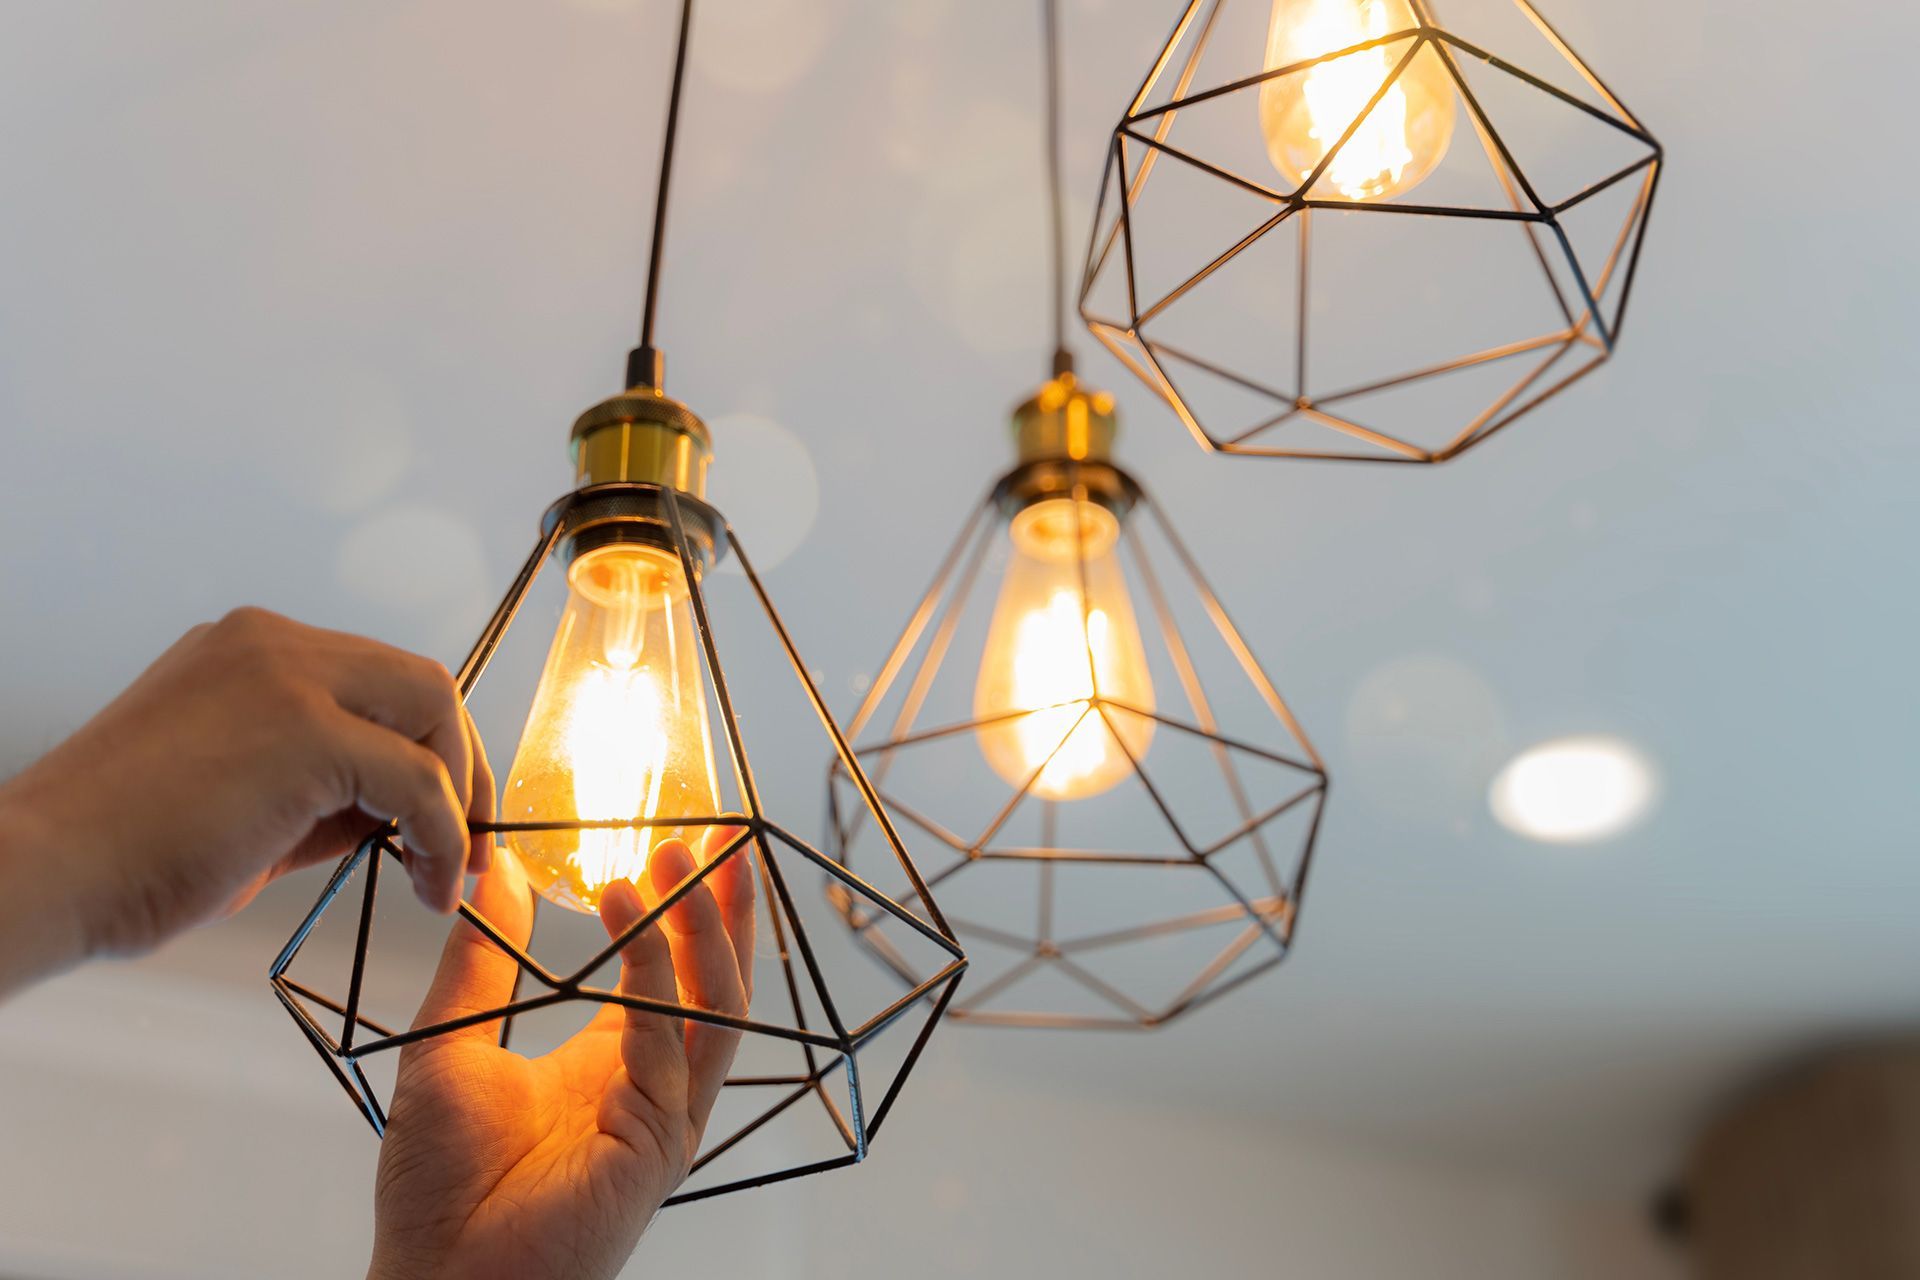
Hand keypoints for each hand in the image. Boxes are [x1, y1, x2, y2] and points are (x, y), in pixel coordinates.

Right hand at [0, 607, 490, 995]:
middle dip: (462, 763)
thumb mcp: (247, 802)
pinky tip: (432, 885)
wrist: (44, 874)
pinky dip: (444, 835)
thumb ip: (327, 792)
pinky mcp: (306, 732)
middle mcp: (271, 644)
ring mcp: (288, 677)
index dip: (426, 746)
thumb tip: (404, 815)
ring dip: (460, 798)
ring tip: (452, 872)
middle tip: (472, 841)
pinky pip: (417, 780)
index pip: (377, 679)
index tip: (445, 813)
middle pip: (420, 682)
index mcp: (250, 651)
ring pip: (433, 713)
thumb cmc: (125, 855)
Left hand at [369, 826, 755, 1279]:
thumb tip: (495, 875)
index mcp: (612, 1064)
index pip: (670, 973)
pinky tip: (630, 918)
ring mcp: (664, 1117)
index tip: (684, 842)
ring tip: (679, 861)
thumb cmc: (438, 1187)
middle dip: (722, 907)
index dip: (683, 909)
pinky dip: (653, 976)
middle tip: (716, 835)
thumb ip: (480, 962)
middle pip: (715, 983)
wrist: (434, 1277)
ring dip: (704, 930)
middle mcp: (652, 1087)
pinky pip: (667, 1045)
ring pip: (714, 1009)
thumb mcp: (448, 1044)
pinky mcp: (656, 1144)